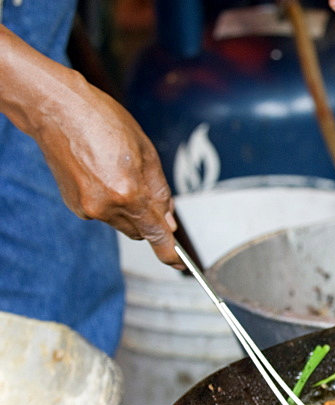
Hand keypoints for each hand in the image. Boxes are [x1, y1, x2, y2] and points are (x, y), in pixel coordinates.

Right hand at [0, 26, 181, 268]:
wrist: (56, 110)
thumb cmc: (103, 121)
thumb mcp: (147, 152)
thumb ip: (160, 191)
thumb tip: (168, 221)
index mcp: (130, 193)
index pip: (156, 235)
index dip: (170, 253)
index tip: (179, 265)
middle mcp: (107, 207)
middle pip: (140, 230)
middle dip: (149, 218)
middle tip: (146, 189)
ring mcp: (87, 208)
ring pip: (121, 222)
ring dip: (128, 209)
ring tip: (117, 172)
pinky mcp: (74, 205)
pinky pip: (103, 213)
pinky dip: (109, 201)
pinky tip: (101, 175)